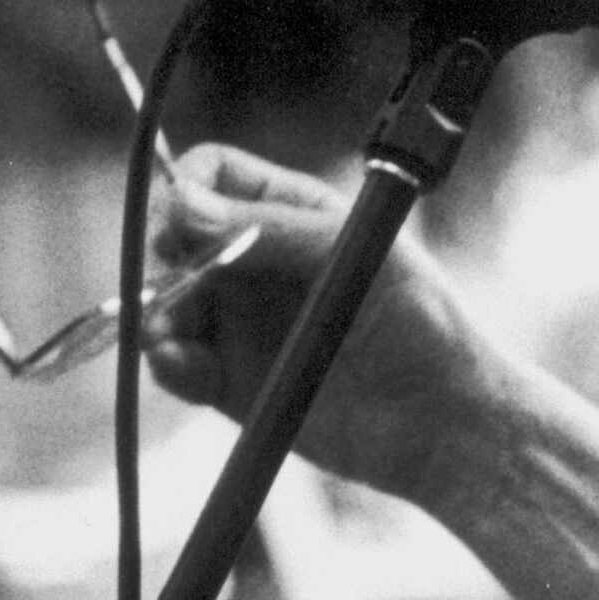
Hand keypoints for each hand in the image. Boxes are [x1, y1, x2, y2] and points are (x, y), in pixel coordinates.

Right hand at [144, 143, 505, 503]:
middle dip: (164, 257)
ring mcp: (244, 321)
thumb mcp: (354, 258)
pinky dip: (167, 363)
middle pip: (178, 240)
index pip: (217, 177)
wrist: (441, 422)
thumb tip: (184, 203)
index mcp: (295, 215)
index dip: (188, 189)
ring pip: (168, 302)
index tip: (182, 220)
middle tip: (177, 283)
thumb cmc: (422, 324)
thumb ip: (272, 230)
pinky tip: (183, 367)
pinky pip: (178, 364)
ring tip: (173, 338)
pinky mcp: (233, 381)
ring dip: (157, 314)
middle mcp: (260, 263)